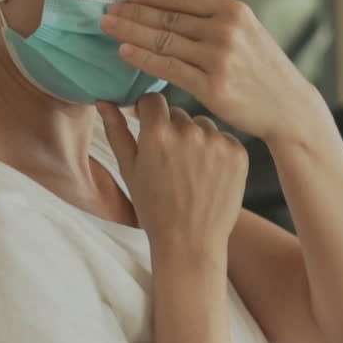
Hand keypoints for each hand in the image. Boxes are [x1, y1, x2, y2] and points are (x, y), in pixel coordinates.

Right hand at [98, 94, 246, 256]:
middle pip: (178, 113)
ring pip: (202, 124)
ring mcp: (217, 142)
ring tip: (190, 170)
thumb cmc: (154, 208)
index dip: (148, 111)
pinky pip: (224, 138)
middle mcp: (188, 132)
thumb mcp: (129, 170)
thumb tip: (103, 101)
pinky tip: (209, 175)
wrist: (191, 242)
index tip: (148, 125)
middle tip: (170, 160)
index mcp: (157, 134)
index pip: (153, 99)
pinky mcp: (238, 152)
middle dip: (172, 128)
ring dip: (196, 138)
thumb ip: (116, 130)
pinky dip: (217, 150)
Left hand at [100, 0, 323, 142]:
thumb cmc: (262, 70)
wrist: (288, 107)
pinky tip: (124, 53)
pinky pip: (168, 68)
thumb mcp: (247, 32)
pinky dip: (143, 59)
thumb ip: (214, 18)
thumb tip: (175, 6)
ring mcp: (219, 58)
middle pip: (167, 17)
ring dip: (130, 31)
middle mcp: (226, 29)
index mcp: (233, 10)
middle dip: (133, 11)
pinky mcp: (212, 86)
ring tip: (107, 26)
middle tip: (107, 8)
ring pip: (163, 40)